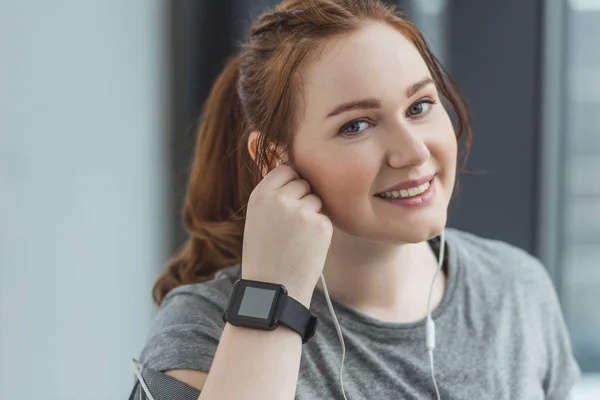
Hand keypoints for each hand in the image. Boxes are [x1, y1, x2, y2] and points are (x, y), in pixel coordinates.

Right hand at [241, 164, 332, 305]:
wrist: (273, 289)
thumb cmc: (264, 255)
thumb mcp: (258, 218)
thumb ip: (273, 196)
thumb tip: (294, 173)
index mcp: (261, 195)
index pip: (285, 169)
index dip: (291, 182)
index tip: (289, 197)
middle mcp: (280, 199)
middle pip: (303, 183)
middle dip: (302, 198)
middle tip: (291, 226)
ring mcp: (302, 211)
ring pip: (316, 200)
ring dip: (312, 214)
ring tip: (297, 238)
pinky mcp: (321, 225)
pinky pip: (325, 217)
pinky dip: (320, 230)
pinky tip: (307, 247)